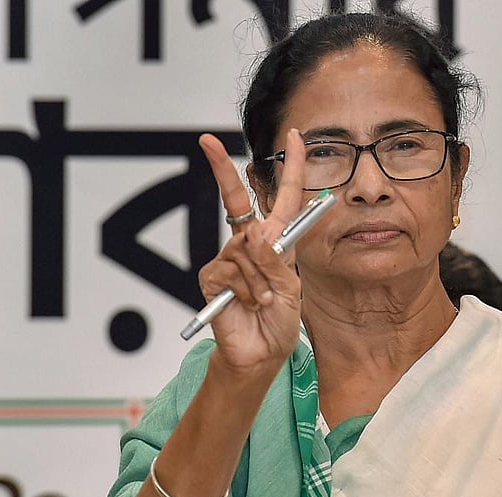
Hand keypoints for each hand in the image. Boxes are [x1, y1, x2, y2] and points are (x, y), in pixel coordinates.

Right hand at [197, 129, 306, 370]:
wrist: (261, 353)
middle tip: (206, 140)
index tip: (295, 137)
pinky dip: (245, 290)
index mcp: (277, 242)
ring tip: (265, 300)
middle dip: (221, 168)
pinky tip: (248, 304)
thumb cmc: (279, 321)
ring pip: (243, 249)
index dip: (291, 168)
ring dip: (260, 278)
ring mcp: (228, 258)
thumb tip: (253, 235)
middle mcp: (251, 244)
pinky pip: (229, 271)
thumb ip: (275, 262)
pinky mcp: (211, 277)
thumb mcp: (290, 290)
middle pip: (235, 197)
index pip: (283, 198)